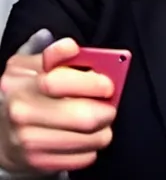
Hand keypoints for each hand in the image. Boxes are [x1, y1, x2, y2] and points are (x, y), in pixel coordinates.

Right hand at [0, 31, 115, 173]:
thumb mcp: (34, 65)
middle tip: (112, 105)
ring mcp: (27, 139)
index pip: (59, 81)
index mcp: (22, 79)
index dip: (90, 82)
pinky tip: (89, 137)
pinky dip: (92, 147)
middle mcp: (22, 110)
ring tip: (104, 121)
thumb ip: (56, 54)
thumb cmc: (28, 91)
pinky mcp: (37, 161)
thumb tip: (72, 48)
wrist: (1, 130)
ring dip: (103, 130)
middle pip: (80, 115)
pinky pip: (80, 157)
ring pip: (85, 138)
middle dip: (106, 110)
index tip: (108, 83)